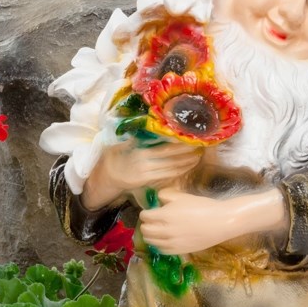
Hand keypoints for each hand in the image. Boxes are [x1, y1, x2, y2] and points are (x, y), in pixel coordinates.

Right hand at [81, 140, 200, 210]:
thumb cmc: (114, 156)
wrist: (108, 177)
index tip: (188, 136)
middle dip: (186, 151)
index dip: (177, 142)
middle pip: (171, 156)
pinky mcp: (149, 181)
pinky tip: (188, 166)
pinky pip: (168, 176)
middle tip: (200, 145)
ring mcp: (148, 173)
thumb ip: (134, 136)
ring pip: (172, 167)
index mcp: (139, 150)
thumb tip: (148, 125)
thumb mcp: (120, 143)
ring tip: (198, 155)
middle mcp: (145, 162)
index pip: (162, 145)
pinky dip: (180, 171)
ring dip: (187, 162)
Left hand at [138, 187, 287, 254]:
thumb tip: (158, 200)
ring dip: (151, 235)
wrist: (220, 222)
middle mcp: (165, 231)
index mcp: (164, 215)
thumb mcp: (182, 197)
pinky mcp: (179, 251)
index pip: (144, 216)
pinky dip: (159, 245)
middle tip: (152, 221)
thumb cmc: (202, 206)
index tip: (151, 211)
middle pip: (145, 230)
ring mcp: (171, 243)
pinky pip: (161, 250)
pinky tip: (164, 240)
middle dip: (146, 224)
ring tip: (157, 230)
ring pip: (151, 242)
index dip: (146, 212)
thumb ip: (166, 196)